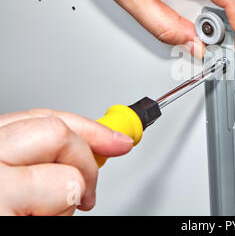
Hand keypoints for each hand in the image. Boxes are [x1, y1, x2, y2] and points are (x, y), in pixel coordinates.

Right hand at [0, 109, 133, 215]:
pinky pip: (61, 200)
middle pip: (56, 133)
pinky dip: (62, 216)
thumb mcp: (11, 182)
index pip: (41, 118)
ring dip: (72, 199)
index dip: (87, 128)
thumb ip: (41, 160)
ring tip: (48, 217)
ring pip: (66, 175)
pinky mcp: (1, 214)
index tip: (116, 140)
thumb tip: (99, 146)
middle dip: (86, 161)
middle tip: (89, 191)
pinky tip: (35, 222)